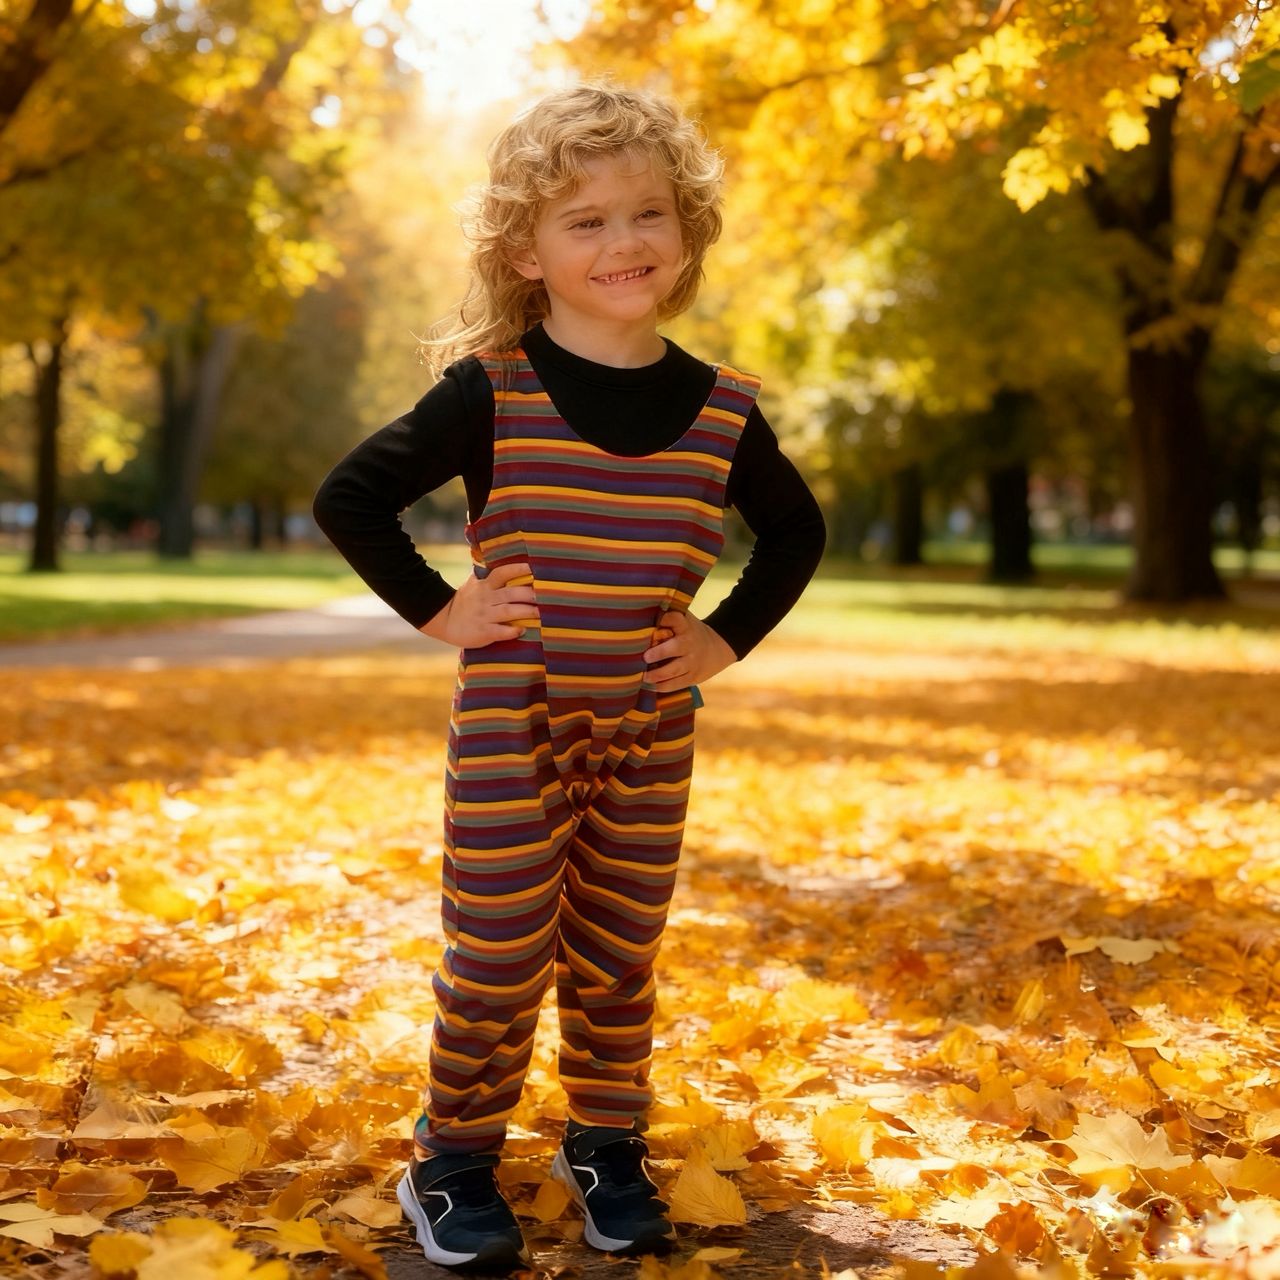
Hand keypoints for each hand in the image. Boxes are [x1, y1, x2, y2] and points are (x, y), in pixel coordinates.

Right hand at [419, 562, 538, 647]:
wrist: (445, 621)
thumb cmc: (465, 601)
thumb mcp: (473, 584)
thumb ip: (487, 574)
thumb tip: (500, 557)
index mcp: (485, 585)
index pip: (502, 573)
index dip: (517, 569)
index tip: (533, 568)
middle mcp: (486, 599)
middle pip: (510, 593)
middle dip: (529, 594)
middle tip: (547, 595)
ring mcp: (485, 616)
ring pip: (509, 611)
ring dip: (526, 612)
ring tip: (540, 613)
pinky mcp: (483, 632)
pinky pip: (500, 632)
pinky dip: (511, 631)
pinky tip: (522, 630)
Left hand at [642, 610, 735, 691]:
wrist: (718, 648)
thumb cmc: (690, 633)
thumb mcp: (685, 621)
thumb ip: (668, 619)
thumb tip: (642, 617)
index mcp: (686, 626)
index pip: (675, 619)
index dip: (665, 619)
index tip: (654, 621)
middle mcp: (689, 643)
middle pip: (676, 647)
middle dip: (660, 652)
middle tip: (645, 657)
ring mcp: (692, 662)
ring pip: (675, 670)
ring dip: (657, 674)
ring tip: (643, 677)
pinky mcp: (692, 677)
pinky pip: (676, 684)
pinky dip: (662, 686)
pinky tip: (650, 686)